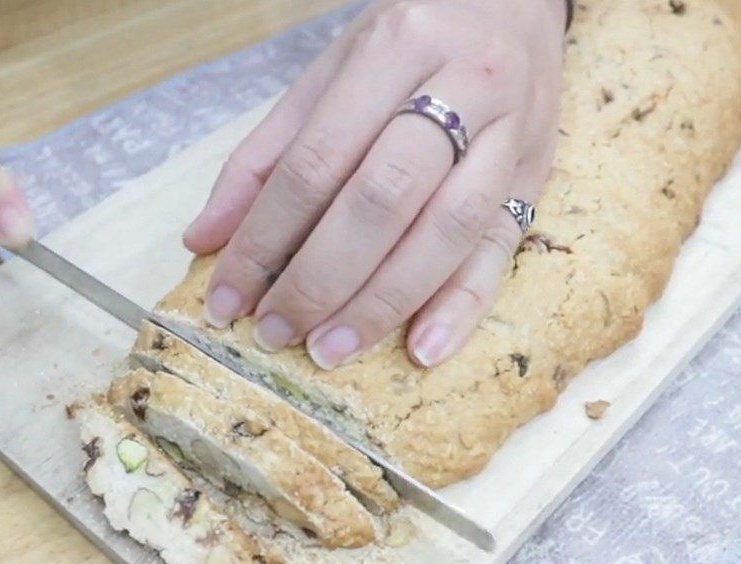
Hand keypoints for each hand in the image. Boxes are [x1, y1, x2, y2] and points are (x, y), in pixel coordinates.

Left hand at [185, 0, 565, 367]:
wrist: (515, 3)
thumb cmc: (411, 44)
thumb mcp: (329, 76)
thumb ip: (267, 156)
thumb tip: (205, 239)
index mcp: (393, 50)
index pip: (315, 162)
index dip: (263, 240)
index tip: (228, 300)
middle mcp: (462, 87)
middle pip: (382, 200)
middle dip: (321, 278)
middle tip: (276, 331)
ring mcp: (509, 136)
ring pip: (446, 232)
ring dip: (382, 303)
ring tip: (330, 349)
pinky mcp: (536, 179)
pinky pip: (500, 251)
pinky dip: (462, 307)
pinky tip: (424, 351)